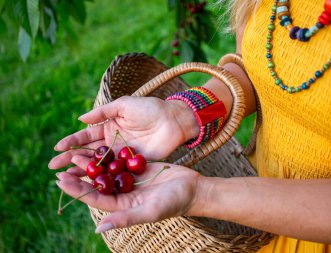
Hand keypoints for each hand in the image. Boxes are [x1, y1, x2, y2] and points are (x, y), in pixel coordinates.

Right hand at [49, 96, 197, 169]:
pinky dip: (102, 178)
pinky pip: (114, 172)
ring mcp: (121, 155)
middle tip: (53, 167)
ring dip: (81, 170)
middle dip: (70, 159)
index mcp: (109, 127)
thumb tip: (80, 119)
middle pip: (88, 153)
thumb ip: (103, 112)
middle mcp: (112, 143)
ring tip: (64, 177)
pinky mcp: (132, 164)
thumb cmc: (150, 109)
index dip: (72, 142)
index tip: (57, 148)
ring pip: (98, 164)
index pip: (86, 136)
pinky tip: (89, 184)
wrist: (173, 120)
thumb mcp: (124, 105)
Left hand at [56, 158, 202, 232]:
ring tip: (75, 154)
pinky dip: (109, 155)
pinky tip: (99, 147)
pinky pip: (120, 162)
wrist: (193, 188)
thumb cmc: (174, 202)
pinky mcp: (139, 169)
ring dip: (91, 164)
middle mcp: (124, 194)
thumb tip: (98, 227)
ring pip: (106, 172)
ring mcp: (131, 181)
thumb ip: (125, 218)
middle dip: (79, 175)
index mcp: (123, 206)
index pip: (95, 198)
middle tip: (61, 164)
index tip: (60, 180)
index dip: (76, 190)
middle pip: (97, 184)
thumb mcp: (149, 211)